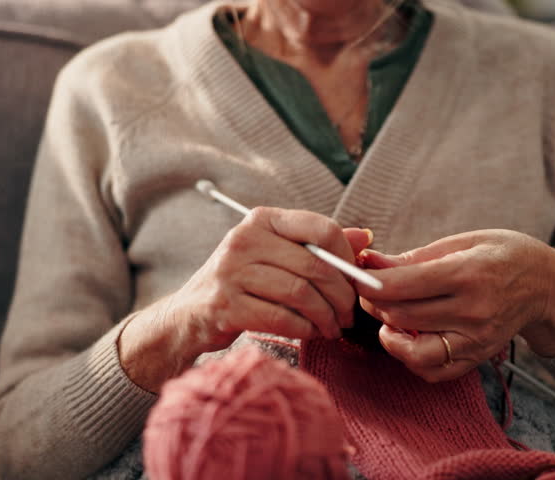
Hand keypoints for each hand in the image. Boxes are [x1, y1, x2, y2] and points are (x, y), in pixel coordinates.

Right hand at [119, 207, 372, 391]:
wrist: (188, 316)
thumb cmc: (243, 283)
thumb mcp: (277, 255)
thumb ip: (319, 245)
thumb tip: (365, 236)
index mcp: (262, 219)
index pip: (321, 228)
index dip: (348, 257)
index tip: (355, 280)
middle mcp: (244, 239)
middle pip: (315, 265)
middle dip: (342, 295)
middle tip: (350, 314)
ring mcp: (231, 272)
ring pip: (301, 294)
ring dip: (326, 316)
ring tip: (333, 327)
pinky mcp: (225, 306)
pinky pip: (282, 318)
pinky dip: (305, 329)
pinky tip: (311, 333)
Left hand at [357, 229, 554, 382]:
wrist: (547, 286)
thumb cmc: (503, 255)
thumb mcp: (464, 241)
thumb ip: (416, 257)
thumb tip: (372, 262)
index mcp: (468, 273)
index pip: (404, 285)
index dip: (370, 282)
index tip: (356, 274)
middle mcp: (473, 311)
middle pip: (402, 316)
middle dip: (374, 303)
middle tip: (368, 289)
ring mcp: (476, 340)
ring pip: (412, 350)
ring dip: (389, 334)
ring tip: (388, 317)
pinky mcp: (476, 358)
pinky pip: (432, 371)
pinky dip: (410, 358)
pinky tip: (408, 337)